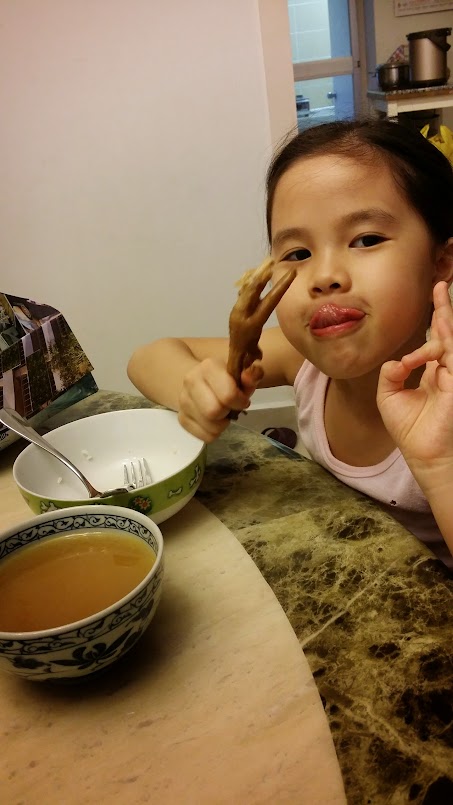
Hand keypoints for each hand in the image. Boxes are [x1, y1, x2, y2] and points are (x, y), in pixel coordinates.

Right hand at [178, 358, 260, 441]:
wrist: (200, 381)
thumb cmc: (227, 379)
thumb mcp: (243, 374)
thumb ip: (252, 374)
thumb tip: (251, 376)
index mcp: (208, 367)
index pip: (227, 395)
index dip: (239, 401)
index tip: (241, 400)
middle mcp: (191, 381)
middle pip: (214, 412)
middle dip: (227, 413)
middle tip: (230, 408)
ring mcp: (183, 400)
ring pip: (210, 427)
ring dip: (222, 424)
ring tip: (222, 414)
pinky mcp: (182, 418)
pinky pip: (205, 437)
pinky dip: (214, 432)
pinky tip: (214, 421)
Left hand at [377, 281, 452, 485]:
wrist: (423, 456)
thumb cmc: (410, 431)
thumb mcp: (389, 396)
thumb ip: (391, 373)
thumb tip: (399, 359)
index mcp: (433, 374)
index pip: (436, 341)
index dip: (436, 319)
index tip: (433, 296)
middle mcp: (446, 372)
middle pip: (447, 334)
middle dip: (444, 309)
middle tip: (440, 285)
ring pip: (450, 342)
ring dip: (443, 321)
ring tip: (439, 297)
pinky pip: (448, 358)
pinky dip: (435, 350)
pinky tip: (426, 347)